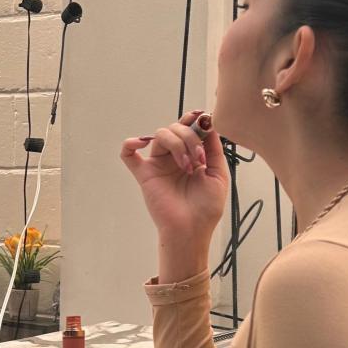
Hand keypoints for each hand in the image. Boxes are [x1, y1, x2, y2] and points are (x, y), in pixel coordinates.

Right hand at [121, 109, 229, 243]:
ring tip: (187, 166)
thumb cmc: (206, 207)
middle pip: (176, 128)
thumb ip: (214, 148)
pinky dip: (130, 145)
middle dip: (190, 137)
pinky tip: (139, 143)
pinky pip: (128, 155)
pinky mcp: (144, 174)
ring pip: (161, 135)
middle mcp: (174, 157)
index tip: (203, 118)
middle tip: (199, 158)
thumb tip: (208, 123)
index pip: (189, 128)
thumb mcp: (219, 173)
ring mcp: (159, 164)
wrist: (192, 229)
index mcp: (192, 155)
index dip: (195, 120)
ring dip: (177, 144)